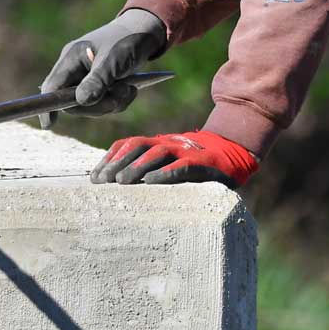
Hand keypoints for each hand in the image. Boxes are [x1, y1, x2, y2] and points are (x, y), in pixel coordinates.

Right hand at [39, 8, 166, 126]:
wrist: (145, 33)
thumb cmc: (126, 40)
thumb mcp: (113, 60)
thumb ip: (97, 80)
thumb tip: (81, 102)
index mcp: (71, 58)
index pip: (53, 86)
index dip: (48, 105)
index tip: (48, 124)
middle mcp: (75, 70)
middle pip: (73, 102)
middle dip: (97, 105)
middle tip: (120, 95)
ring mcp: (87, 79)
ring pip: (91, 106)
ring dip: (112, 102)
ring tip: (129, 88)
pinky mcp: (100, 86)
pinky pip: (104, 105)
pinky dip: (119, 101)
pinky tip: (130, 89)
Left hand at [89, 130, 258, 187]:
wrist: (234, 152)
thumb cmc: (196, 164)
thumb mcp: (169, 163)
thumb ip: (149, 169)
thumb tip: (117, 186)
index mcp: (158, 143)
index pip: (128, 145)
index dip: (110, 158)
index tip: (94, 177)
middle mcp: (168, 143)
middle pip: (137, 146)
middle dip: (117, 163)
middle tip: (102, 182)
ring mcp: (185, 151)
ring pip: (156, 153)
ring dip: (136, 167)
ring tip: (121, 182)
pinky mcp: (202, 163)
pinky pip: (181, 166)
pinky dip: (165, 173)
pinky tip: (152, 182)